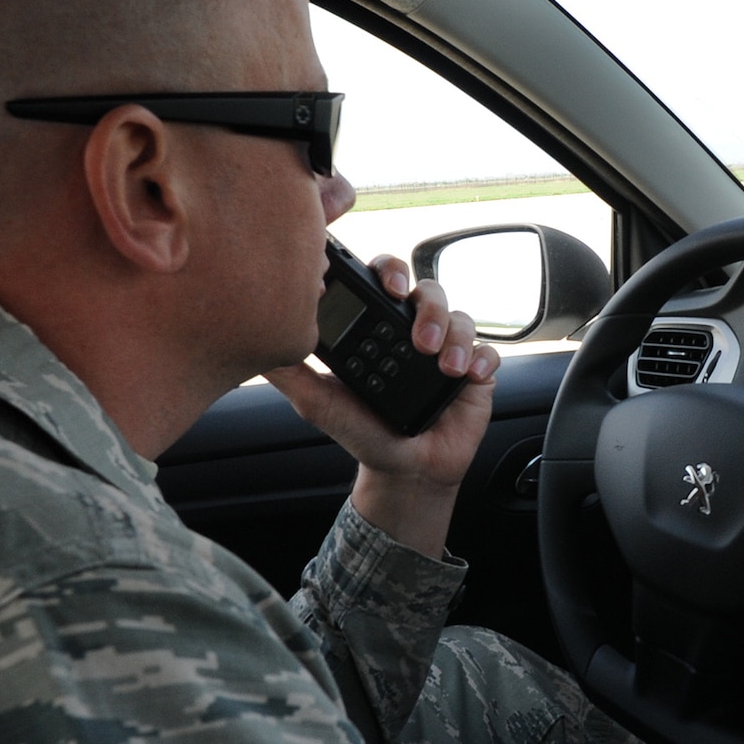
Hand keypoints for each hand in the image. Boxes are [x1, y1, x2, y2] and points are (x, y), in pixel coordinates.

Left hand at [266, 254, 499, 557]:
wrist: (407, 472)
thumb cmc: (363, 433)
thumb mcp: (318, 402)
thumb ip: (289, 370)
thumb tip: (257, 338)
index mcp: (377, 329)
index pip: (381, 282)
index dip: (385, 271)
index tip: (382, 282)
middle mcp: (412, 331)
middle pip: (424, 288)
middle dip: (422, 298)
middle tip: (412, 311)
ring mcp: (445, 348)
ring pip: (456, 315)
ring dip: (449, 331)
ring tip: (439, 363)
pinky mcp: (473, 369)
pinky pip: (486, 349)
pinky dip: (479, 357)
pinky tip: (467, 374)